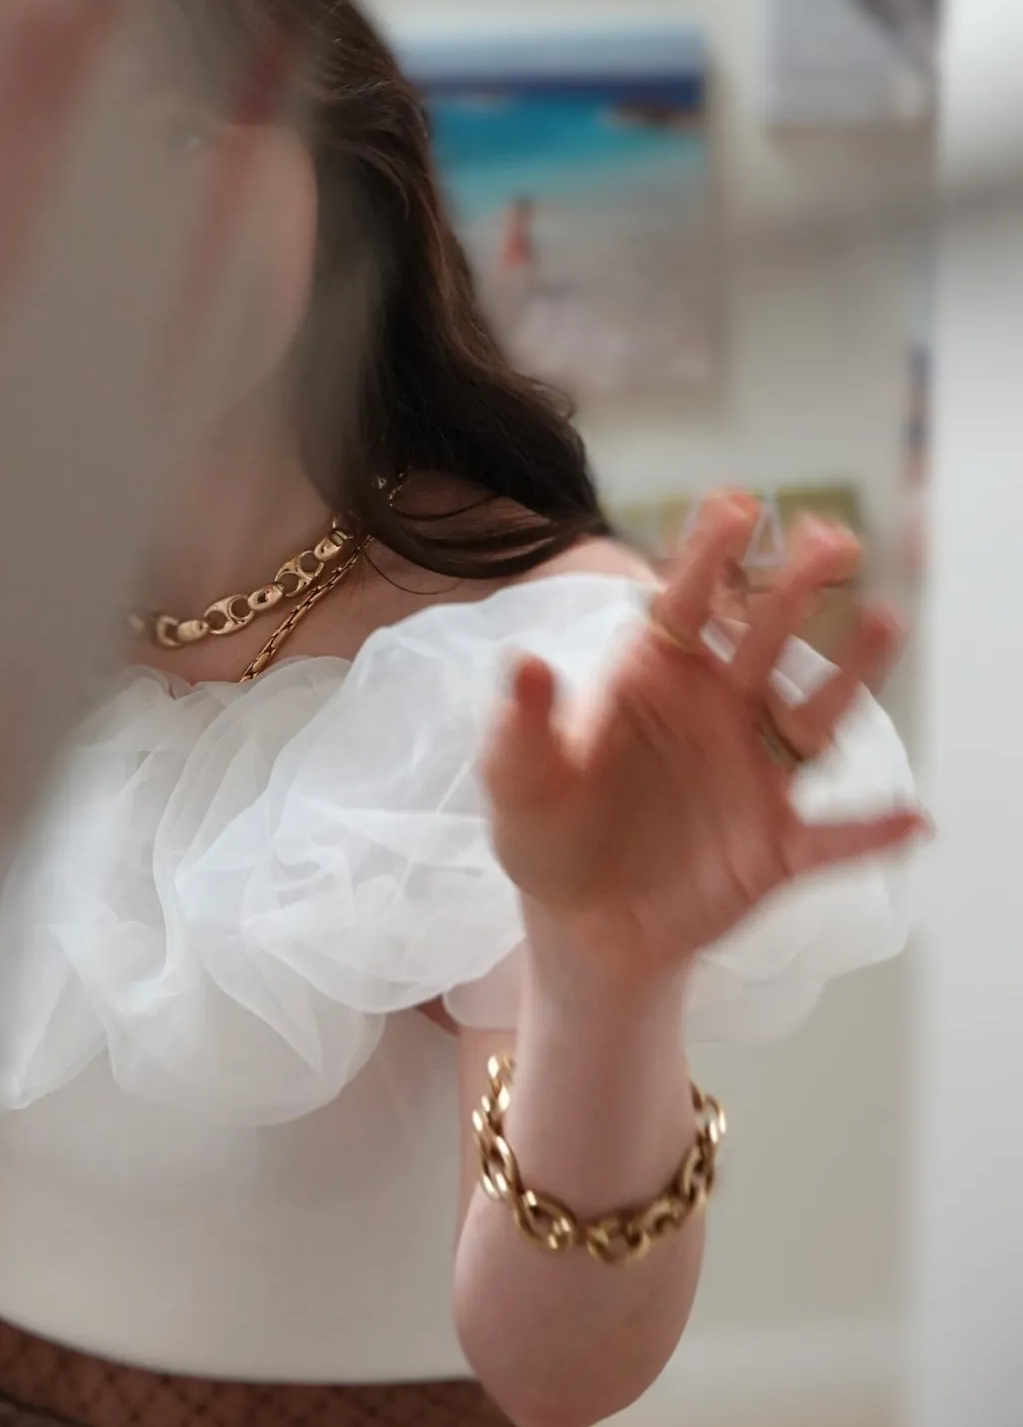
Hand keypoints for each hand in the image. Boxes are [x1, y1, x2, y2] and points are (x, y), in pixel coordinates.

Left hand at [483, 493, 926, 993]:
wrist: (582, 922)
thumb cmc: (547, 834)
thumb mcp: (517, 782)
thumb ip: (523, 728)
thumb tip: (526, 666)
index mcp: (653, 681)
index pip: (684, 605)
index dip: (707, 555)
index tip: (734, 504)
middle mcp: (716, 712)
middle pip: (764, 638)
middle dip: (795, 586)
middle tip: (829, 539)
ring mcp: (753, 775)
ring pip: (816, 716)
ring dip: (855, 671)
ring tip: (885, 619)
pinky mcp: (776, 847)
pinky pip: (832, 840)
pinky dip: (868, 833)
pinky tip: (908, 821)